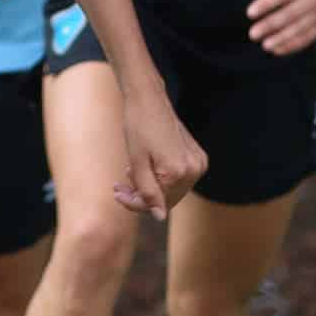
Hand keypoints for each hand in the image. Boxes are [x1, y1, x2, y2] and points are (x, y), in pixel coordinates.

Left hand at [114, 79, 207, 219]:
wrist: (148, 98)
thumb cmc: (138, 126)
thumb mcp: (137, 162)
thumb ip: (148, 192)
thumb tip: (160, 217)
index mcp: (178, 172)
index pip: (157, 203)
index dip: (134, 203)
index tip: (117, 192)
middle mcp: (194, 170)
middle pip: (167, 198)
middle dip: (141, 195)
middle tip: (119, 185)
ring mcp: (198, 163)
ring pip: (172, 189)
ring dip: (150, 186)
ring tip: (130, 171)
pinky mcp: (196, 156)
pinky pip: (178, 177)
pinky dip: (160, 176)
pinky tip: (145, 165)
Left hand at [246, 0, 315, 55]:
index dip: (266, 4)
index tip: (249, 13)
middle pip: (290, 14)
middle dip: (270, 25)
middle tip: (253, 34)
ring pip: (299, 29)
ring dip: (281, 38)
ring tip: (264, 45)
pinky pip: (307, 38)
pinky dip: (292, 45)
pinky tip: (277, 50)